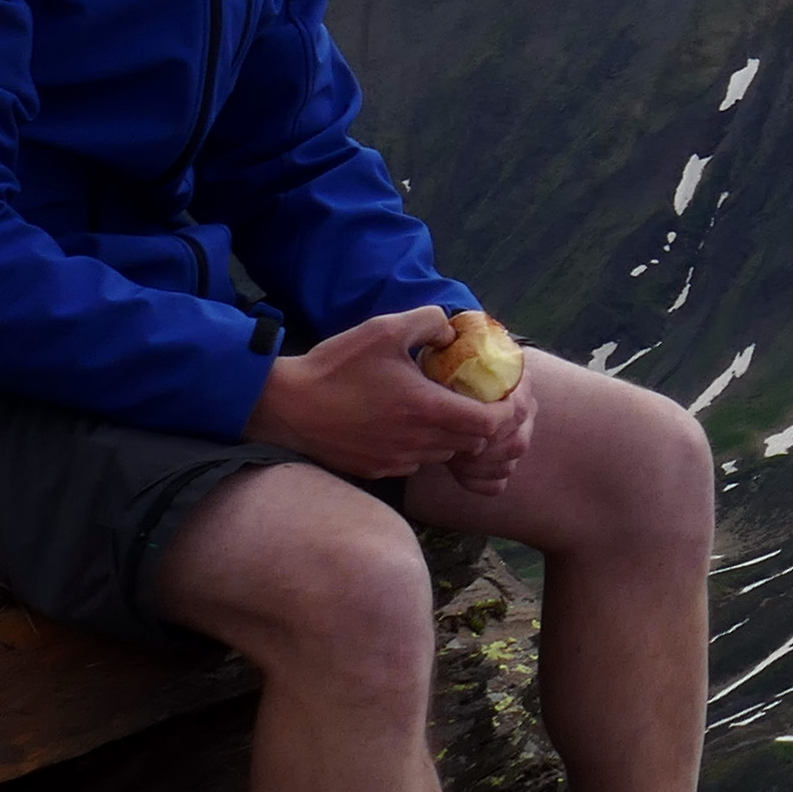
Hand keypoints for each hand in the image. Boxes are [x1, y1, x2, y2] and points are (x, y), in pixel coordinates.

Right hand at [250, 307, 533, 489]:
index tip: (504, 396)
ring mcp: (398, 461)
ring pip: (445, 454)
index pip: (490, 425)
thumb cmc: (335, 366)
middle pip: (473, 443)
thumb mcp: (383, 330)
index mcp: (426, 410)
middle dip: (483, 424)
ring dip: (452, 435)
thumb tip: (452, 331)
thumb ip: (427, 322)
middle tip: (477, 399)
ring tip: (440, 407)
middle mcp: (418, 442)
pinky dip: (423, 446)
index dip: (506, 413)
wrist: (285, 406)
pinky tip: (406, 423)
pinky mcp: (378, 469)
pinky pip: (416, 462)